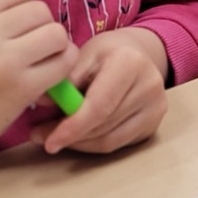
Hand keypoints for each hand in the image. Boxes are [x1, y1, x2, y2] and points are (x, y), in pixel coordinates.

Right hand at [0, 0, 78, 197]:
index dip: (25, 2)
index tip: (17, 21)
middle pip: (41, 10)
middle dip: (42, 25)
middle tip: (30, 45)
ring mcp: (3, 62)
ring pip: (56, 32)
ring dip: (56, 45)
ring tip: (40, 58)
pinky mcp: (23, 88)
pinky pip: (64, 60)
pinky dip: (63, 64)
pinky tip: (48, 73)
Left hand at [32, 28, 167, 154]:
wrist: (138, 54)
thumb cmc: (107, 53)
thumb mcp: (84, 54)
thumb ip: (65, 78)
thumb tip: (43, 101)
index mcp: (130, 63)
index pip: (100, 106)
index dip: (72, 127)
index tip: (48, 140)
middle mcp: (149, 86)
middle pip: (103, 126)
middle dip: (70, 136)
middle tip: (42, 137)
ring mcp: (155, 108)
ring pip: (109, 140)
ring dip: (79, 143)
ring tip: (56, 135)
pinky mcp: (154, 124)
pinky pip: (117, 144)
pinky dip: (93, 144)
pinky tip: (78, 135)